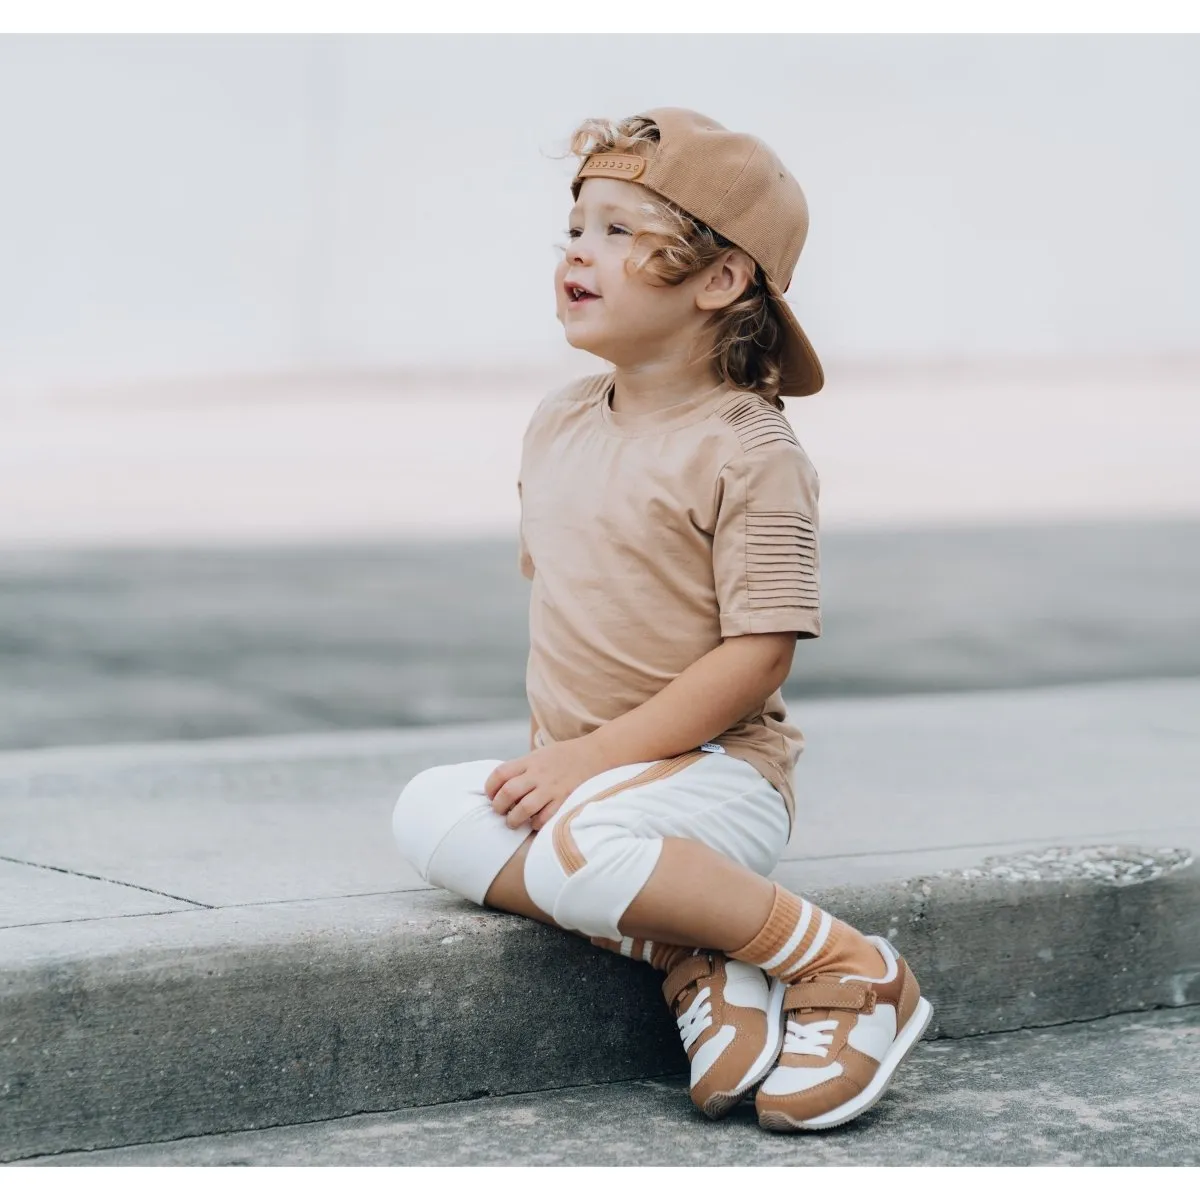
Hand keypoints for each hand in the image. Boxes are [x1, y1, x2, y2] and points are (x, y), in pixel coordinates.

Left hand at [484, 737, 607, 830]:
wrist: (596, 754)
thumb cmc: (565, 756)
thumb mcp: (541, 754)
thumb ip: (523, 768)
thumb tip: (503, 786)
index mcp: (530, 761)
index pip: (500, 773)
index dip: (490, 788)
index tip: (491, 796)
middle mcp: (538, 774)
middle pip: (508, 792)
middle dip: (498, 806)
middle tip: (500, 811)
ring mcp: (552, 787)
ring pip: (524, 808)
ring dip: (514, 819)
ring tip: (513, 822)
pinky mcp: (565, 799)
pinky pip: (545, 817)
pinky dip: (536, 824)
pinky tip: (535, 822)